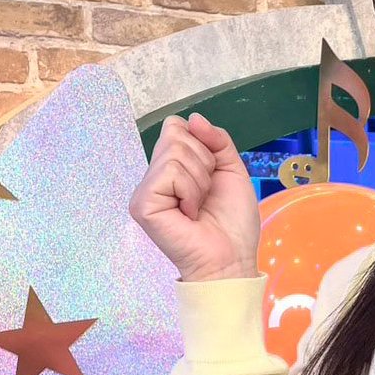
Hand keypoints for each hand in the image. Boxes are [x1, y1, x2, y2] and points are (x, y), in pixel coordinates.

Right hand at [129, 113, 260, 280]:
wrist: (232, 256)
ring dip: (200, 180)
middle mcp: (154, 176)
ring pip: (175, 153)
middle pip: (176, 135)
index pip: (177, 127)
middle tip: (207, 194)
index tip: (214, 175)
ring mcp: (145, 191)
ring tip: (199, 205)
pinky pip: (170, 173)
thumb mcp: (231, 169)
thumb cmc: (233, 221)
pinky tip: (189, 213)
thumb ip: (216, 140)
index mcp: (171, 168)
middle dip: (205, 162)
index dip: (204, 145)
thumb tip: (193, 118)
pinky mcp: (142, 204)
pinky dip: (190, 191)